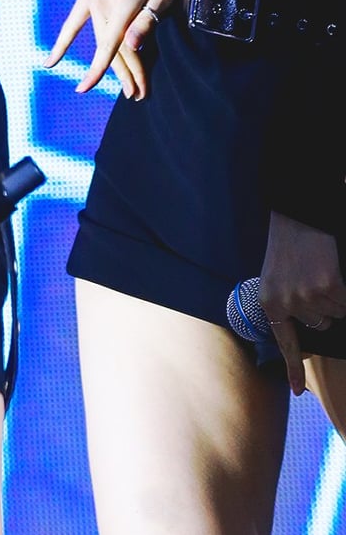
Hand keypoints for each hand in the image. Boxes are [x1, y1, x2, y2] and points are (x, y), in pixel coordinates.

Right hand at [47, 0, 185, 98]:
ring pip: (100, 37)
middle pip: (111, 44)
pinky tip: (51, 62)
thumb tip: (131, 46)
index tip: (106, 92)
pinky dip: (63, 41)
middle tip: (139, 94)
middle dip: (126, 72)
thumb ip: (147, 19)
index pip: (114, 42)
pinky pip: (74, 20)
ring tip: (127, 86)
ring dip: (111, 64)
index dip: (110, 70)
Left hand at [259, 211, 345, 394]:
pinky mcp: (330, 286)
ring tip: (319, 269)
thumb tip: (312, 328)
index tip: (297, 393)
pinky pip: (345, 300)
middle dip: (323, 306)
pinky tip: (330, 270)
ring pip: (335, 311)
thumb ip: (288, 304)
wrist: (296, 215)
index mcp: (270, 303)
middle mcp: (288, 304)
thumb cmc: (288, 245)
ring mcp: (309, 296)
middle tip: (312, 278)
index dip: (293, 368)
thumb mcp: (277, 277)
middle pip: (321, 324)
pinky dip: (343, 288)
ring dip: (334, 294)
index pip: (285, 342)